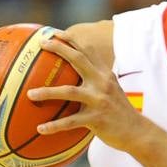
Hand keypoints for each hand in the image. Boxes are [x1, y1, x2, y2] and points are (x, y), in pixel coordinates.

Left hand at [28, 23, 145, 152]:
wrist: (138, 132)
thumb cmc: (120, 112)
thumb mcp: (112, 90)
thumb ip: (97, 81)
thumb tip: (75, 76)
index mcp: (105, 75)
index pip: (88, 51)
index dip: (71, 40)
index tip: (54, 34)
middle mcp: (102, 83)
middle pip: (78, 60)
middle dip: (59, 49)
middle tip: (41, 45)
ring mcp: (99, 101)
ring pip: (69, 92)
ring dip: (47, 92)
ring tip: (29, 94)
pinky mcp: (96, 119)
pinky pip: (71, 122)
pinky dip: (54, 126)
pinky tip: (40, 129)